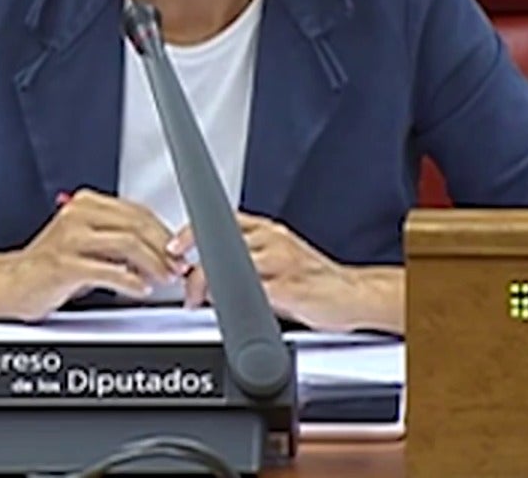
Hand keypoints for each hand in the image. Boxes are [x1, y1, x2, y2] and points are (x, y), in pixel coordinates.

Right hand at [1, 189, 187, 320]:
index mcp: (86, 204)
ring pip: (127, 244)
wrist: (11, 282)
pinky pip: (108, 271)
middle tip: (176, 268)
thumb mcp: (88, 243)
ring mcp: (70, 238)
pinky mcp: (64, 264)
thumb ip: (118, 240)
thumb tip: (160, 249)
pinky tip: (140, 289)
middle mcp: (78, 214)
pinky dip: (130, 282)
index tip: (178, 252)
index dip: (163, 232)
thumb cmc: (50, 266)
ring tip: (162, 279)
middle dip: (163, 249)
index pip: (138, 211)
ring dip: (152, 264)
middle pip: (136, 224)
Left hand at [175, 212, 387, 332]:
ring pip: (231, 260)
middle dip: (194, 258)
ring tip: (198, 299)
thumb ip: (248, 265)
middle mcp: (274, 240)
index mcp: (270, 232)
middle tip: (182, 281)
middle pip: (221, 237)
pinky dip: (231, 298)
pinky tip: (223, 307)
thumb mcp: (278, 264)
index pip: (225, 220)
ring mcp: (282, 261)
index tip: (175, 247)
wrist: (353, 296)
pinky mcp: (288, 286)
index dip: (194, 231)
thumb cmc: (316, 282)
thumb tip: (212, 282)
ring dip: (207, 282)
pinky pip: (250, 288)